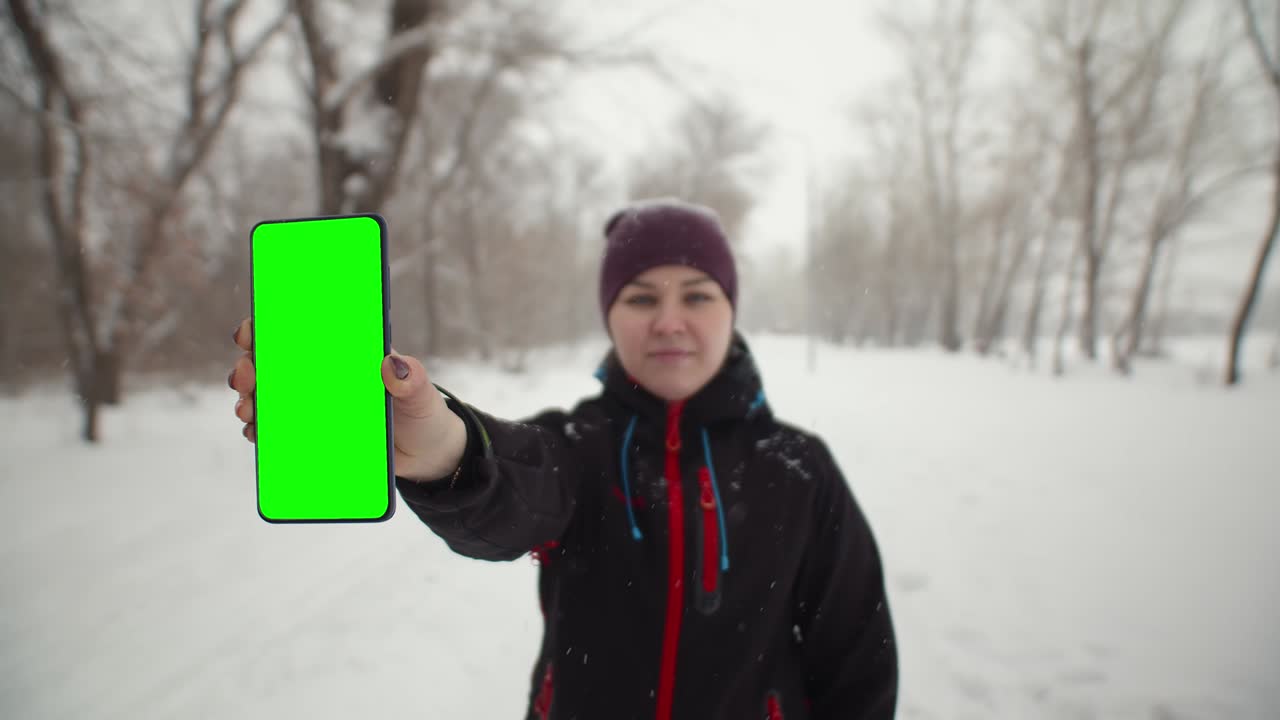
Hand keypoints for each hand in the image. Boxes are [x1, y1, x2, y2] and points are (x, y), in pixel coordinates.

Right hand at [228, 317, 467, 480]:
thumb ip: (410, 379)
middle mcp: (320, 379)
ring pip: (266, 398)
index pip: (296, 333)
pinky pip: (277, 433)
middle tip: (247, 376)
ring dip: (248, 399)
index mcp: (341, 356)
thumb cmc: (421, 412)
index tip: (251, 333)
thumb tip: (392, 364)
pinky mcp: (311, 437)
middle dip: (248, 367)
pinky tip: (257, 433)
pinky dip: (261, 431)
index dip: (266, 329)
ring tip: (248, 408)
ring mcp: (312, 408)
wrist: (426, 455)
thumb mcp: (420, 393)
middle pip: (271, 366)